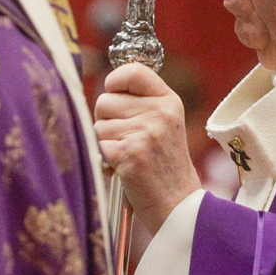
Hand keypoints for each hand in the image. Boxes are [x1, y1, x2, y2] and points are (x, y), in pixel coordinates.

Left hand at [94, 63, 200, 232]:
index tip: (114, 93)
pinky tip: (122, 168)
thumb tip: (107, 86)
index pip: (133, 71)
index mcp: (169, 101)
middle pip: (105, 100)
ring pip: (98, 125)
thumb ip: (142, 102)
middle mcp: (159, 112)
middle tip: (125, 139)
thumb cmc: (164, 164)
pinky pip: (98, 146)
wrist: (177, 204)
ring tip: (127, 155)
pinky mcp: (130, 153)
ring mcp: (146, 132)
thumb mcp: (165, 123)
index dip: (115, 81)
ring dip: (105, 142)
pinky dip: (104, 160)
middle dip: (106, 120)